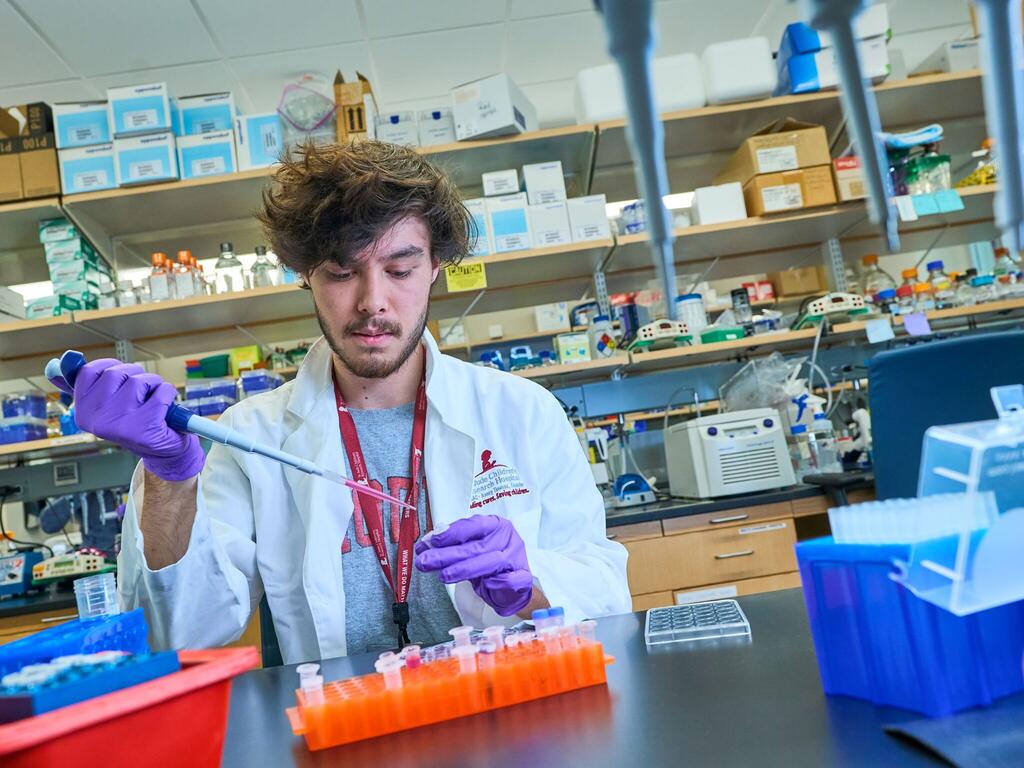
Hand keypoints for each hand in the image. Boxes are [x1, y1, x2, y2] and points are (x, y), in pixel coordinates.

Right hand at [73, 360, 204, 481]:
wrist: (161, 450)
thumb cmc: (133, 421)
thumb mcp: (106, 405)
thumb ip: (85, 386)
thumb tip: (54, 364)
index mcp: (83, 412)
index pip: (88, 371)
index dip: (108, 366)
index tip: (120, 376)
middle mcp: (98, 420)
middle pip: (116, 372)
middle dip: (134, 374)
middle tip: (141, 392)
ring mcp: (122, 424)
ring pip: (139, 380)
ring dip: (153, 383)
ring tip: (152, 400)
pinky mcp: (147, 425)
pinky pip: (162, 391)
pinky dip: (168, 393)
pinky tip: (165, 408)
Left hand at [414, 515, 532, 616]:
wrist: (512, 588)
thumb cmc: (488, 565)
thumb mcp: (468, 551)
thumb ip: (451, 546)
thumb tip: (426, 544)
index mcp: (495, 525)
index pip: (473, 525)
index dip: (452, 533)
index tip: (431, 541)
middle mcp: (507, 538)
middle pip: (477, 546)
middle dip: (447, 555)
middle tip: (425, 561)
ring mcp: (517, 557)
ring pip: (491, 562)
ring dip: (464, 569)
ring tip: (443, 576)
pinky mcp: (523, 577)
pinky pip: (508, 580)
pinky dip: (495, 583)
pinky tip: (484, 586)